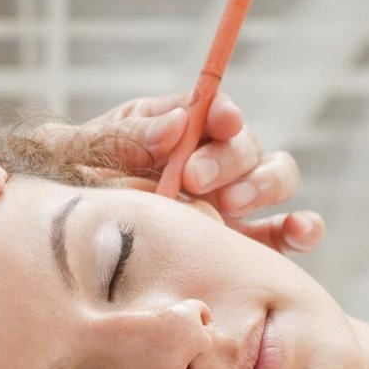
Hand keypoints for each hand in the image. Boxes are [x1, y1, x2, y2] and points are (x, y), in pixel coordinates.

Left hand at [49, 91, 323, 254]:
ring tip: (229, 203)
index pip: (213, 109)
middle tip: (194, 179)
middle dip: (228, 156)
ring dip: (262, 184)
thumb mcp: (76, 157)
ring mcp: (235, 204)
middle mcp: (213, 162)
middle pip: (247, 143)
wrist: (64, 259)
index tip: (218, 120)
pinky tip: (295, 233)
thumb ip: (121, 137)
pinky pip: (289, 233)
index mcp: (175, 131)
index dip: (223, 111)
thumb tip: (177, 124)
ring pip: (276, 177)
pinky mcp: (250, 247)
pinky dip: (303, 229)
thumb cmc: (66, 192)